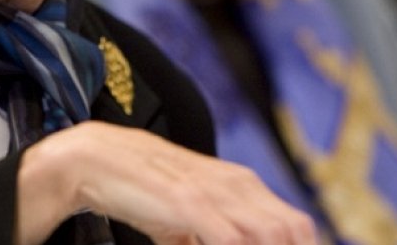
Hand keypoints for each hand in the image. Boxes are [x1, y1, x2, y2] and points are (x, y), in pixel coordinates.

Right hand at [16, 121, 317, 244]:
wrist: (100, 159)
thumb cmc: (144, 190)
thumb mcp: (187, 218)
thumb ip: (210, 236)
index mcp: (243, 186)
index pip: (297, 226)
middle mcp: (238, 186)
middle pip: (293, 232)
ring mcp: (216, 192)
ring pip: (271, 236)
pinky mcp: (191, 203)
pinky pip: (231, 241)